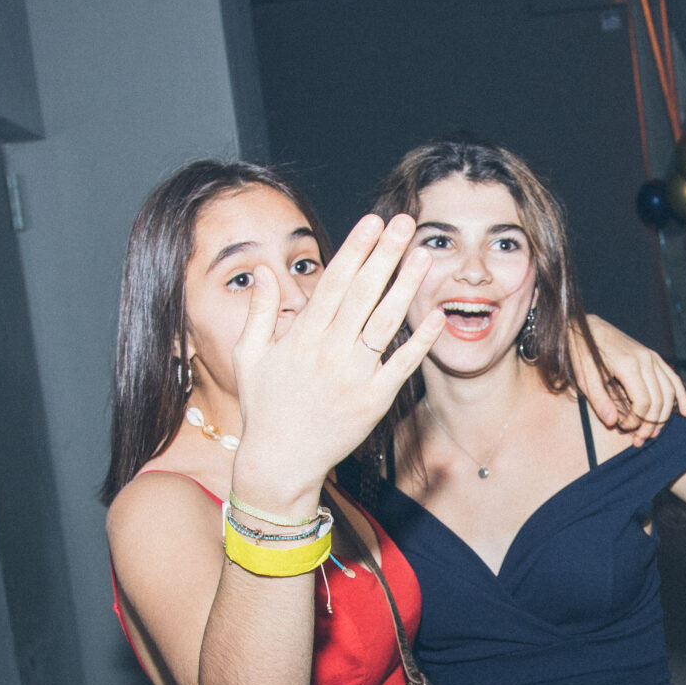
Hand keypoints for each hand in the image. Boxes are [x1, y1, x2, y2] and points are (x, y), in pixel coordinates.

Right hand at [229, 214, 443, 511]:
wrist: (280, 462)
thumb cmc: (264, 408)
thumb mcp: (249, 356)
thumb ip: (258, 311)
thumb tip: (263, 270)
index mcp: (302, 337)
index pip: (334, 283)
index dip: (355, 250)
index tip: (372, 222)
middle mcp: (330, 352)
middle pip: (363, 293)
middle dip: (386, 254)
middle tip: (405, 222)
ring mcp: (354, 376)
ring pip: (385, 323)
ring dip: (406, 287)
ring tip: (424, 255)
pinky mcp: (374, 401)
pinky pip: (402, 365)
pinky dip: (420, 341)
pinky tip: (436, 315)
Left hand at [574, 315, 685, 444]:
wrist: (587, 327)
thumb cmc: (583, 352)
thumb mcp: (584, 377)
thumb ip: (599, 400)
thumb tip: (612, 422)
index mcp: (629, 366)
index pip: (642, 403)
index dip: (635, 421)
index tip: (622, 428)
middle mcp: (646, 361)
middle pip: (658, 400)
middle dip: (651, 424)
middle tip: (639, 439)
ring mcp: (652, 358)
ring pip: (669, 392)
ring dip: (664, 416)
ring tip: (655, 433)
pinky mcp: (653, 357)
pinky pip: (673, 378)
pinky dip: (682, 396)